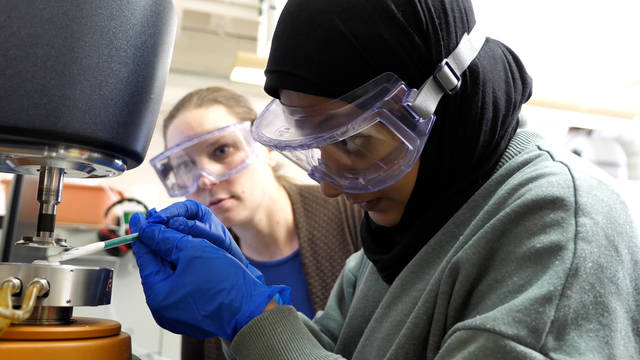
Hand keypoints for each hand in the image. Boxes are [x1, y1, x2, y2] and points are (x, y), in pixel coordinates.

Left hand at [131, 219, 289, 339]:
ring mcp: (179, 313)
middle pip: (157, 267)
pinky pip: (183, 285)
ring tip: (180, 236)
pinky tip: (194, 256)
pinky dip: (186, 269)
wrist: (252, 310)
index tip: (140, 218)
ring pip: (172, 275)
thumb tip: (149, 229)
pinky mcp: (193, 312)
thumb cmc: (225, 285)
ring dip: (175, 255)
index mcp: (158, 295)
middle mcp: (164, 308)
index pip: (145, 258)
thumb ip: (167, 238)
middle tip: (160, 223)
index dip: (144, 233)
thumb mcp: (193, 251)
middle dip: (161, 244)